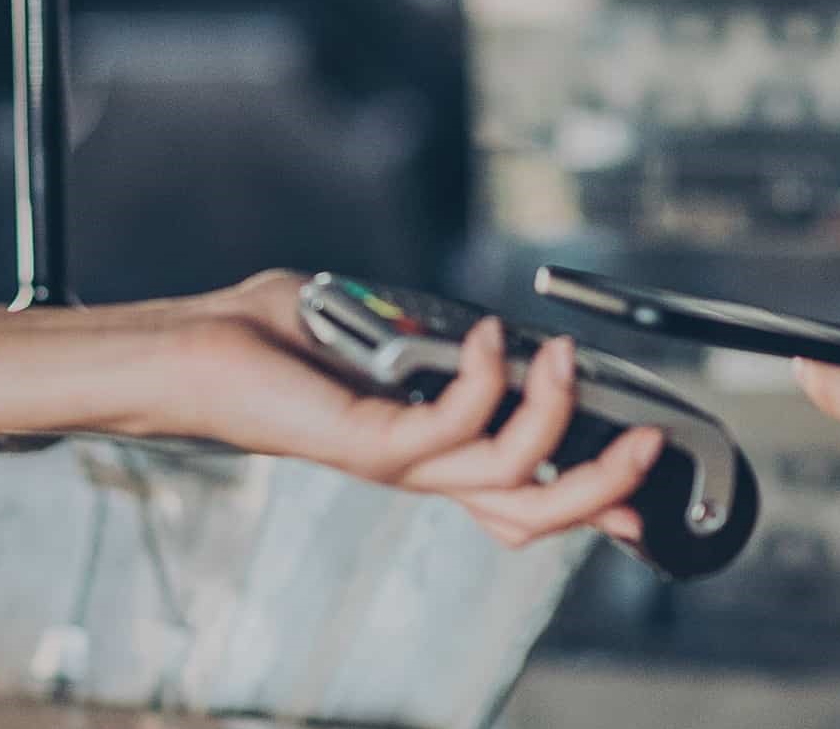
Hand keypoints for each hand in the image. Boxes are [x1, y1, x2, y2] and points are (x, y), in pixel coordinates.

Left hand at [177, 272, 657, 547]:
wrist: (190, 352)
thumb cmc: (268, 334)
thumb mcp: (376, 330)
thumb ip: (437, 336)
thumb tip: (498, 328)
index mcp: (422, 449)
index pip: (517, 494)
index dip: (586, 496)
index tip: (644, 478)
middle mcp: (414, 468)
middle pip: (529, 512)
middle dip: (601, 485)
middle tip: (650, 446)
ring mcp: (392, 461)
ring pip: (504, 479)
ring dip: (556, 421)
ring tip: (573, 362)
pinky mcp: (365, 442)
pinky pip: (450, 428)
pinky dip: (486, 380)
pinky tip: (490, 336)